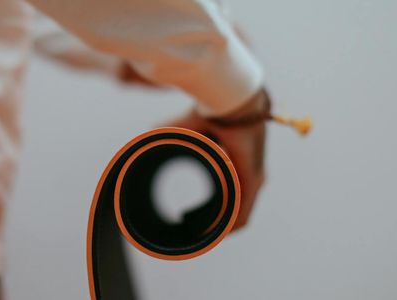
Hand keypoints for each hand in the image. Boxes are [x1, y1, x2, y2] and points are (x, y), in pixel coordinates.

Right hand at [162, 90, 268, 230]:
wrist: (229, 100)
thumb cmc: (208, 111)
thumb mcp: (180, 129)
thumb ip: (163, 136)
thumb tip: (142, 139)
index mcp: (234, 160)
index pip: (226, 188)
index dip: (211, 204)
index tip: (194, 214)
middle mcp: (247, 171)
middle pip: (232, 205)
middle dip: (214, 220)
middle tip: (194, 229)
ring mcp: (254, 178)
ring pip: (238, 213)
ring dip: (220, 227)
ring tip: (201, 235)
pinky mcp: (254, 182)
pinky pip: (243, 213)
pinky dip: (228, 226)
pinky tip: (214, 235)